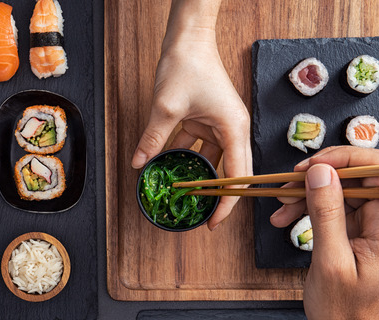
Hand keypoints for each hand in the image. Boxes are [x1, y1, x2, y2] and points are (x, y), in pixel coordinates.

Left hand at [131, 0, 251, 228]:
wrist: (188, 38)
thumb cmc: (187, 65)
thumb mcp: (166, 108)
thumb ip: (153, 140)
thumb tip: (140, 164)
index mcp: (234, 129)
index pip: (238, 177)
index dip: (227, 204)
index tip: (213, 222)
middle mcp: (233, 129)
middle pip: (230, 172)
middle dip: (216, 196)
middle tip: (201, 217)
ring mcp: (221, 124)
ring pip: (213, 160)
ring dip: (198, 177)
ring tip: (184, 197)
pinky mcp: (207, 119)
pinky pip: (199, 146)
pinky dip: (186, 157)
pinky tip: (170, 168)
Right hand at [270, 147, 378, 319]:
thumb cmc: (345, 313)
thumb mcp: (329, 262)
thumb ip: (325, 213)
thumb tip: (320, 172)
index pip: (377, 168)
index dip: (343, 158)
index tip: (310, 165)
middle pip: (357, 177)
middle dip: (318, 177)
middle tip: (286, 187)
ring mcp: (376, 226)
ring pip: (343, 191)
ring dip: (309, 195)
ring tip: (280, 209)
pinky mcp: (362, 233)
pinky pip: (337, 209)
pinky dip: (312, 210)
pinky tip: (289, 219)